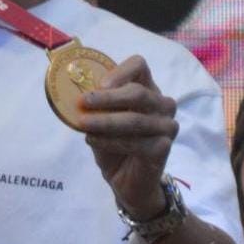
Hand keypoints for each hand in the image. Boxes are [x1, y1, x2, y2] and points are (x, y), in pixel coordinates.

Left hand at [79, 56, 178, 218]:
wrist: (127, 178)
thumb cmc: (112, 141)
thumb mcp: (100, 118)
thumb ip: (94, 105)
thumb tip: (76, 94)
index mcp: (146, 88)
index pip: (139, 66)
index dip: (120, 72)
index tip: (98, 84)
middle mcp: (162, 104)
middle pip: (138, 93)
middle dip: (107, 98)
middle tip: (82, 102)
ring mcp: (167, 126)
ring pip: (135, 119)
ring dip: (105, 121)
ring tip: (82, 124)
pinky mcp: (164, 148)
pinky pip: (136, 143)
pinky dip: (111, 141)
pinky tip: (92, 140)